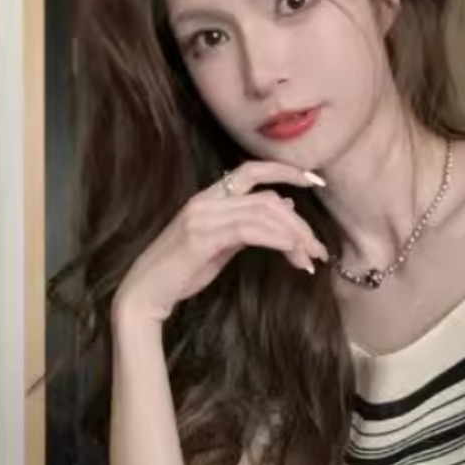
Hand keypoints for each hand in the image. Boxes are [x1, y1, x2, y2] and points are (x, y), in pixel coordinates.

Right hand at [113, 161, 328, 324]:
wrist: (144, 294)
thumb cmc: (180, 273)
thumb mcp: (220, 247)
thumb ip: (247, 227)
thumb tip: (284, 209)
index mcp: (209, 197)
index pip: (252, 170)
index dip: (285, 171)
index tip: (314, 181)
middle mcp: (205, 200)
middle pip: (266, 198)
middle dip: (299, 224)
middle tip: (319, 250)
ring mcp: (202, 216)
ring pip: (262, 213)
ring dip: (293, 236)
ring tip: (310, 260)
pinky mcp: (201, 237)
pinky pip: (248, 230)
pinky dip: (275, 238)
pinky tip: (291, 251)